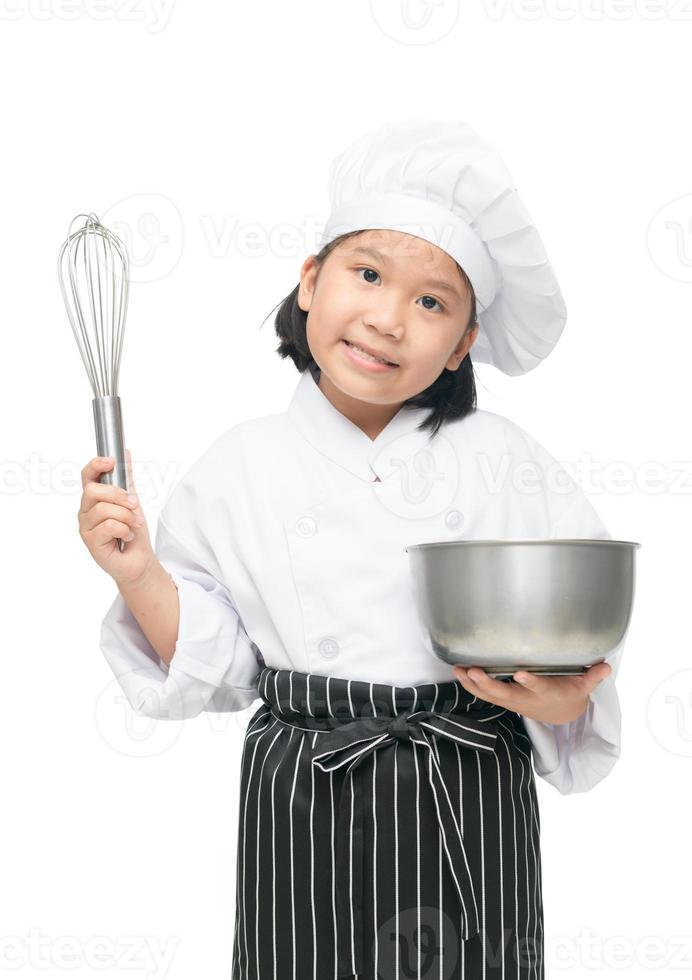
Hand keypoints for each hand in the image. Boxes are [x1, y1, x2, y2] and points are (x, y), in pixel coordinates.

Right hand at [78, 448, 156, 586]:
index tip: (111, 461)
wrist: (139, 558)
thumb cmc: (132, 530)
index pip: (87, 476)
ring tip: (134, 525)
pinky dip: (124, 530)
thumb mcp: (132, 500)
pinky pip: (108, 526)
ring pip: (104, 510)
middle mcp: (85, 510)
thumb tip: (125, 452)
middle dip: (119, 496)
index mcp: (94, 498)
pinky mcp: (90, 541)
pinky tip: (127, 536)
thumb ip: (126, 479)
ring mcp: (85, 526)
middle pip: (93, 491)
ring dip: (126, 516)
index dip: (95, 465)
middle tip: (135, 505)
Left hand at [453, 662, 612, 723]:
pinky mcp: (504, 699)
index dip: (529, 682)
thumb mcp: (584, 688)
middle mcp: (526, 699)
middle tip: (474, 671)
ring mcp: (513, 701)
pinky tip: (458, 673)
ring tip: (458, 670)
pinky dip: (470, 685)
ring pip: (490, 695)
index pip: (539, 687)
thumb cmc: (569, 694)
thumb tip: (606, 667)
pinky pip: (484, 694)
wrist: (561, 715)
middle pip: (505, 694)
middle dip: (488, 684)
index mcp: (546, 693)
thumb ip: (592, 677)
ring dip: (473, 684)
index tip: (520, 674)